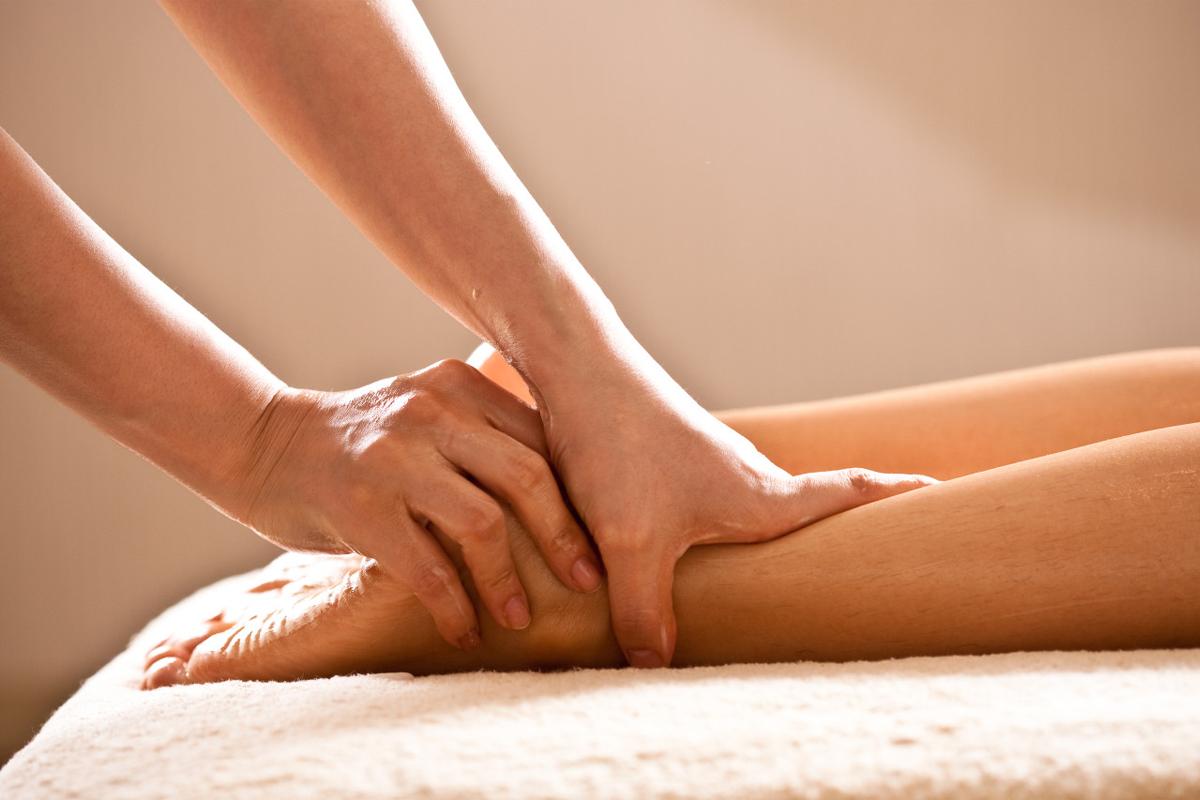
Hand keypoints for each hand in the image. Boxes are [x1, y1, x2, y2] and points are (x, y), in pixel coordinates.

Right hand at [228, 358, 601, 649]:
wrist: (262, 443)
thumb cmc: (363, 445)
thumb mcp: (427, 416)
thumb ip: (482, 437)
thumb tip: (565, 495)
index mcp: (459, 387)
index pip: (541, 439)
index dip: (578, 495)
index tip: (602, 539)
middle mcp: (432, 411)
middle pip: (527, 476)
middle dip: (563, 537)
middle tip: (585, 583)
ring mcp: (394, 456)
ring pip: (483, 524)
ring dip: (508, 582)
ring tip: (519, 619)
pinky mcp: (360, 505)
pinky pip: (428, 568)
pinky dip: (454, 607)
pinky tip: (463, 631)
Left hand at [480, 342, 935, 667]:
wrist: (579, 374)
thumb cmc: (620, 448)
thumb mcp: (631, 542)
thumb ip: (645, 611)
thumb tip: (656, 667)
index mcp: (761, 496)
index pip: (846, 494)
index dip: (894, 497)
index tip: (943, 491)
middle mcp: (746, 478)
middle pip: (813, 505)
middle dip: (848, 527)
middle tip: (881, 553)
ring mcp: (708, 467)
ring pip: (760, 507)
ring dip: (784, 530)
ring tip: (795, 566)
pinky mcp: (671, 462)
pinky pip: (715, 503)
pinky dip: (727, 526)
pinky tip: (696, 547)